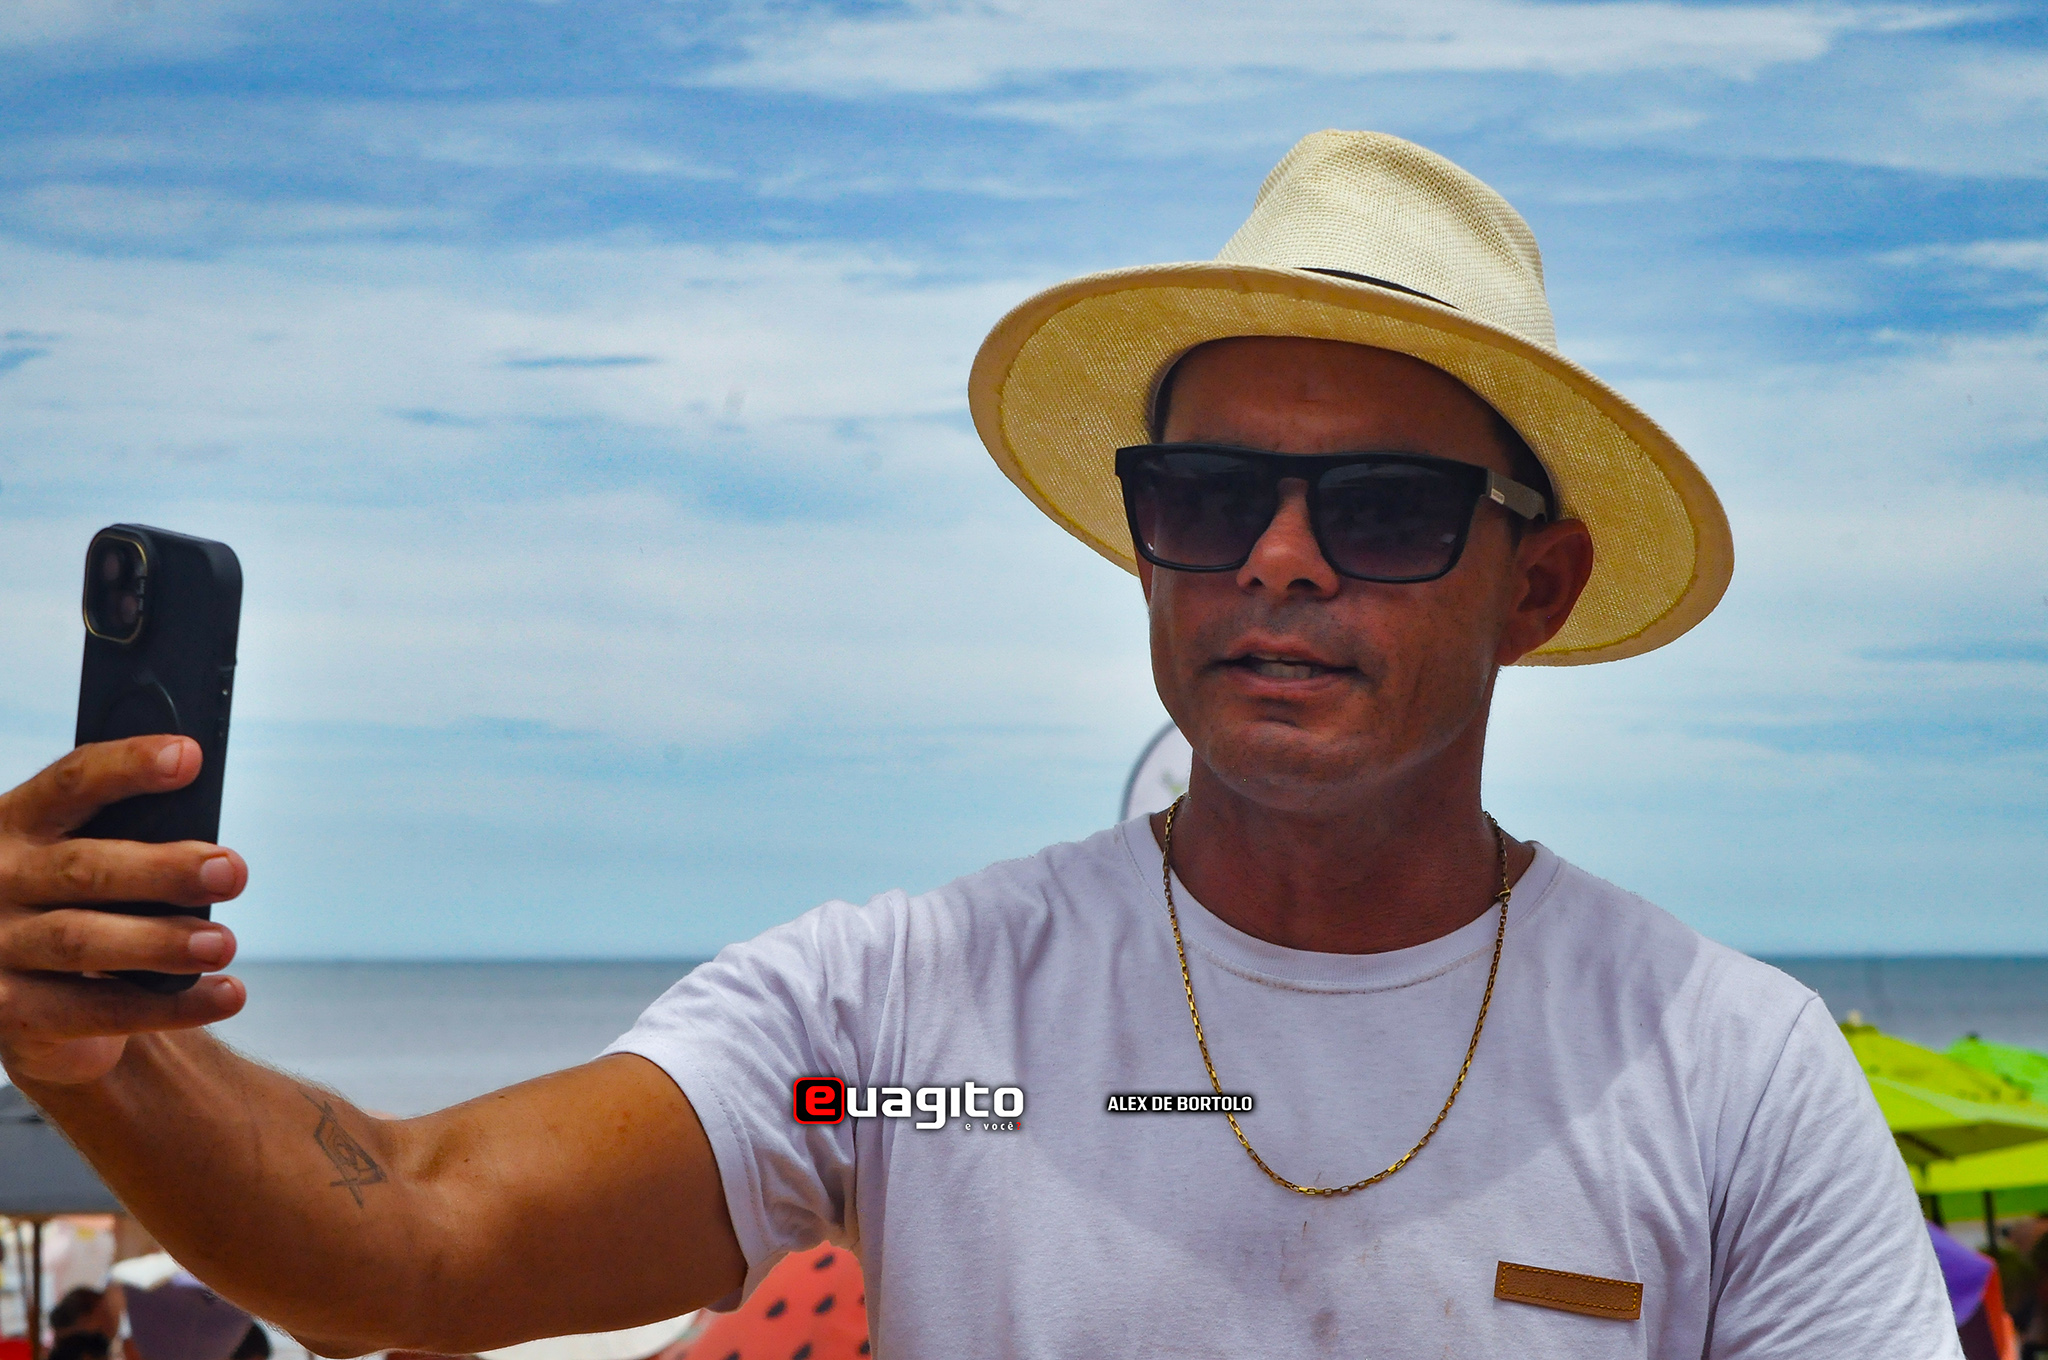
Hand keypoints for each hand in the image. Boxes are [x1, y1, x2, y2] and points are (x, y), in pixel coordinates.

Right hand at [0, 737, 247, 1085]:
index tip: (189, 757)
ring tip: (223, 944)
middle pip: (84, 868)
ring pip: (82, 941)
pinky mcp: (12, 1012)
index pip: (72, 783)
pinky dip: (170, 1006)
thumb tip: (214, 851)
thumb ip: (134, 842)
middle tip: (230, 871)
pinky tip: (225, 994)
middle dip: (164, 870)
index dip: (128, 766)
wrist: (32, 1000)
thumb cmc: (81, 906)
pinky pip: (97, 1010)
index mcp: (17, 825)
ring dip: (162, 943)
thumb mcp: (94, 863)